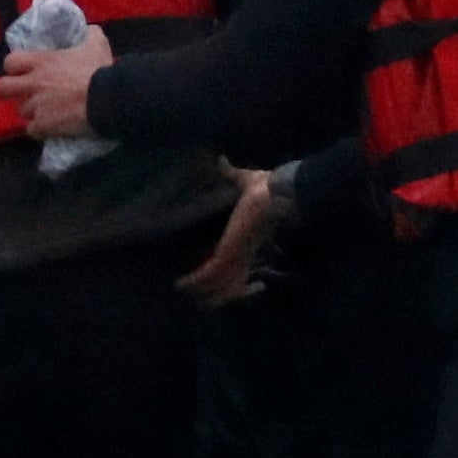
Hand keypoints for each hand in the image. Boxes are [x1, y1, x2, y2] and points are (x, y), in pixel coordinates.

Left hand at [0, 33, 112, 142]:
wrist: (105, 99)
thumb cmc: (98, 69)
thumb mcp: (95, 42)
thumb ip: (88, 34)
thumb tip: (88, 31)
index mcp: (41, 62)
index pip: (10, 62)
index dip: (14, 67)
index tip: (22, 70)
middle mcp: (33, 84)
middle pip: (2, 88)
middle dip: (6, 91)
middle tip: (19, 93)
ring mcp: (36, 106)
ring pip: (21, 111)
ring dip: (30, 111)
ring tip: (43, 112)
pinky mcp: (44, 125)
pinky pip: (33, 130)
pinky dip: (39, 130)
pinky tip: (50, 128)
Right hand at [177, 164, 285, 305]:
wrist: (277, 194)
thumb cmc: (265, 188)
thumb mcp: (243, 181)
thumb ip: (232, 174)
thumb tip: (221, 159)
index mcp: (248, 240)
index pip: (237, 265)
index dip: (228, 275)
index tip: (211, 277)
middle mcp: (242, 253)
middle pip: (229, 283)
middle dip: (214, 292)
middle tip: (197, 298)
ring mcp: (235, 255)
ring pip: (218, 284)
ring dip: (201, 290)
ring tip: (183, 291)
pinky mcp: (227, 253)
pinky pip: (209, 273)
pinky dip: (195, 279)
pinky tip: (181, 283)